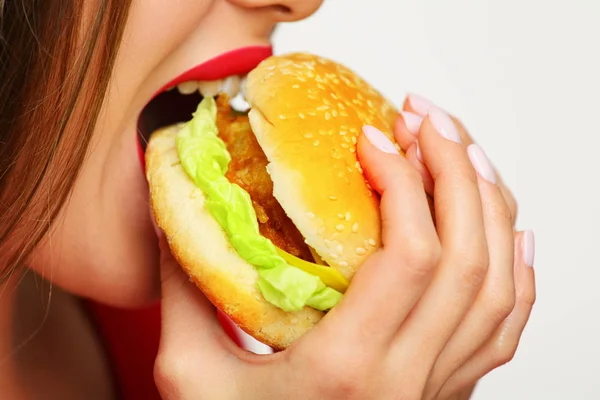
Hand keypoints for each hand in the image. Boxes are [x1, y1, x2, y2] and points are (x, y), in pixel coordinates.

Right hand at [152, 100, 535, 398]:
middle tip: (426, 122)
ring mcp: (438, 390)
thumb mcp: (191, 375)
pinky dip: (518, 272)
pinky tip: (512, 231)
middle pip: (467, 259)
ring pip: (498, 287)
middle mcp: (409, 383)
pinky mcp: (448, 394)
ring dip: (489, 208)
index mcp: (346, 371)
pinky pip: (505, 329)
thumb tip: (177, 210)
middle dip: (453, 173)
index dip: (402, 182)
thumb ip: (185, 290)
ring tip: (462, 153)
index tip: (374, 137)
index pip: (408, 257)